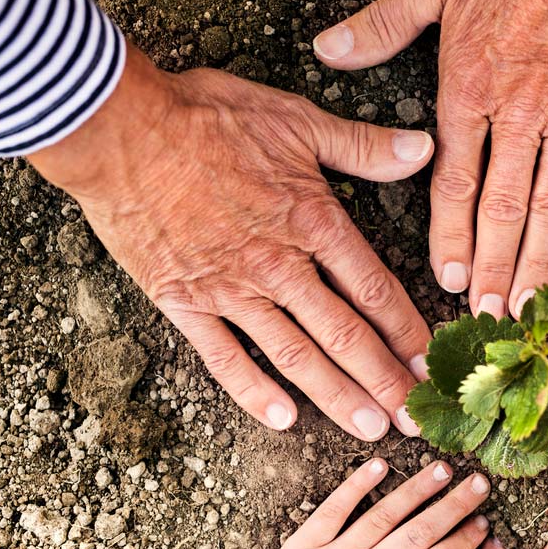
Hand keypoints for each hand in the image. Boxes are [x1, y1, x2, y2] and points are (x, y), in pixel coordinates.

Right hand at [29, 47, 434, 439]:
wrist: (117, 129)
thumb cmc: (206, 118)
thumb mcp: (297, 120)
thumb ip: (364, 146)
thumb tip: (425, 148)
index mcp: (313, 222)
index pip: (374, 290)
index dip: (407, 333)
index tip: (430, 366)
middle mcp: (279, 265)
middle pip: (344, 335)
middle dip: (384, 382)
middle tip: (415, 422)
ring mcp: (230, 289)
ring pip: (295, 354)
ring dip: (335, 396)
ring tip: (369, 430)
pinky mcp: (183, 301)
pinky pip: (223, 356)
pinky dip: (253, 390)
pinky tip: (282, 419)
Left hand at [215, 459, 490, 548]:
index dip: (465, 540)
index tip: (485, 523)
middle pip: (420, 531)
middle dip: (454, 505)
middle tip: (480, 483)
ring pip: (385, 513)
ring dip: (416, 489)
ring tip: (442, 469)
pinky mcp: (307, 543)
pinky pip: (335, 509)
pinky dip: (356, 485)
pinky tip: (379, 465)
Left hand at [313, 0, 547, 319]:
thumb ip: (381, 23)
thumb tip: (329, 49)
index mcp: (472, 84)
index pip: (456, 181)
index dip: (451, 237)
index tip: (447, 280)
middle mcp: (522, 110)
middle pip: (504, 208)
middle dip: (495, 269)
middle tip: (488, 317)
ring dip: (540, 260)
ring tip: (530, 306)